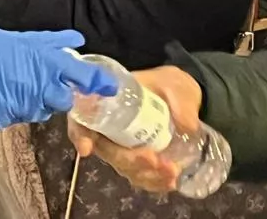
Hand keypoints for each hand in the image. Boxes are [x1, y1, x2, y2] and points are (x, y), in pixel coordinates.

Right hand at [0, 27, 117, 128]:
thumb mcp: (22, 38)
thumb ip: (51, 42)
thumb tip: (76, 41)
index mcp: (47, 64)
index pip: (83, 77)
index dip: (98, 82)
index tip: (109, 87)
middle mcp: (41, 88)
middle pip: (63, 101)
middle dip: (58, 95)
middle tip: (43, 83)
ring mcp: (25, 107)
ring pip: (40, 111)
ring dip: (34, 101)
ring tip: (15, 86)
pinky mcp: (8, 119)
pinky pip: (18, 116)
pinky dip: (14, 107)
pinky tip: (1, 95)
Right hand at [68, 66, 203, 192]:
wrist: (181, 99)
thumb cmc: (168, 85)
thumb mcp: (173, 83)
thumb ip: (179, 100)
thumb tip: (187, 124)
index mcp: (105, 102)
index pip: (81, 119)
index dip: (80, 134)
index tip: (87, 147)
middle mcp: (108, 128)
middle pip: (106, 150)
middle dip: (128, 159)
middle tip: (153, 160)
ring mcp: (122, 147)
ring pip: (123, 167)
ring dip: (144, 174)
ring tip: (171, 173)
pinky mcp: (137, 161)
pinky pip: (139, 177)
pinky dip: (153, 183)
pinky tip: (170, 182)